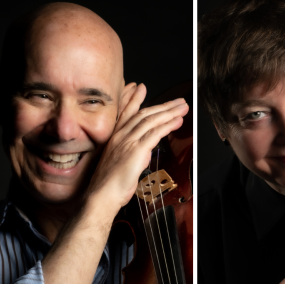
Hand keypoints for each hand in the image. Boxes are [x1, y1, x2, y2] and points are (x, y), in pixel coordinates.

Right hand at [86, 83, 187, 213]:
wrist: (101, 196)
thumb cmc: (110, 185)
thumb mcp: (120, 163)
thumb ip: (133, 153)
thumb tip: (145, 151)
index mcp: (114, 138)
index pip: (126, 113)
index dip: (134, 98)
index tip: (140, 87)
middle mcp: (120, 136)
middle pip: (144, 114)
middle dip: (163, 105)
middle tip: (177, 100)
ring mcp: (127, 142)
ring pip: (151, 121)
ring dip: (169, 112)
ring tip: (183, 107)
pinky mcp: (136, 150)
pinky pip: (155, 134)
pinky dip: (168, 125)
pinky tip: (178, 121)